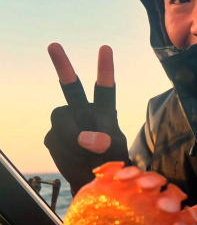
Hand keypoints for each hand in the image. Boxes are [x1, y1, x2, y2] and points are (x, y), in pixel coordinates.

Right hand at [44, 43, 129, 194]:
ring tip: (86, 154)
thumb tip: (89, 140)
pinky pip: (57, 141)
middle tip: (54, 45)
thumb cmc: (109, 162)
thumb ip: (105, 143)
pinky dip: (67, 153)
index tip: (105, 49)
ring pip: (63, 121)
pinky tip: (75, 160)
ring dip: (74, 138)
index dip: (105, 69)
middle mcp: (82, 113)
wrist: (91, 179)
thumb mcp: (115, 153)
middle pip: (71, 88)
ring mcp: (66, 124)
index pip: (104, 88)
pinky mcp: (53, 138)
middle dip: (63, 66)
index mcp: (103, 112)